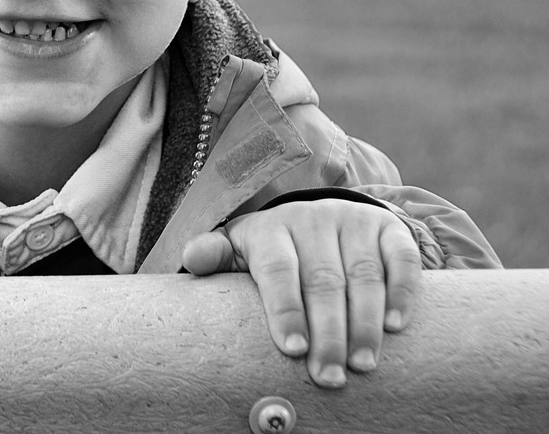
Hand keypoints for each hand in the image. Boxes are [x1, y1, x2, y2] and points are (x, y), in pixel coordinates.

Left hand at [181, 198, 420, 387]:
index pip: (278, 269)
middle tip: (328, 377)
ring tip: (362, 365)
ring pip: (364, 275)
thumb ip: (213, 255)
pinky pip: (401, 260)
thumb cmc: (271, 250)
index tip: (293, 351)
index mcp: (271, 228)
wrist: (318, 218)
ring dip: (365, 324)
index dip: (286, 310)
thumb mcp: (238, 250)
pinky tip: (395, 326)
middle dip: (327, 334)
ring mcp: (352, 221)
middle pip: (323, 280)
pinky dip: (402, 293)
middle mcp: (312, 219)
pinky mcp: (388, 227)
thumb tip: (193, 258)